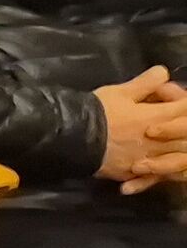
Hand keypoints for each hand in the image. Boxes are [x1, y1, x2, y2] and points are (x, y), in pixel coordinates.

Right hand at [95, 69, 186, 190]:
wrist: (73, 139)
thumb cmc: (97, 113)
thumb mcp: (120, 91)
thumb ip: (145, 82)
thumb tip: (162, 72)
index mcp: (158, 117)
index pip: (185, 107)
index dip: (180, 99)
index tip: (165, 97)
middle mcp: (160, 140)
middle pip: (186, 134)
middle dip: (182, 124)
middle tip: (167, 117)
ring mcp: (150, 159)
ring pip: (178, 157)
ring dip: (175, 149)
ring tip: (164, 143)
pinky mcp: (136, 172)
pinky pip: (156, 175)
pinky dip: (159, 171)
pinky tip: (152, 165)